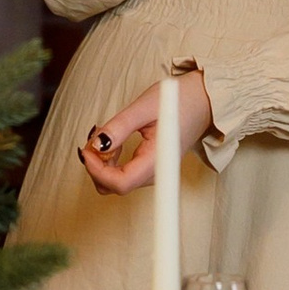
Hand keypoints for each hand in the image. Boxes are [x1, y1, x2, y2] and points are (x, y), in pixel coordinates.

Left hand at [80, 69, 213, 192]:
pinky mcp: (147, 169)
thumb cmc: (178, 102)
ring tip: (107, 132)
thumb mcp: (144, 107)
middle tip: (94, 137)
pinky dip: (110, 160)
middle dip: (96, 165)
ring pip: (114, 182)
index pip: (121, 183)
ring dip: (101, 161)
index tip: (87, 150)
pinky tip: (114, 141)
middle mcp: (155, 173)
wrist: (201, 102)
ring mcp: (151, 174)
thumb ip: (120, 126)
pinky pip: (121, 174)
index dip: (98, 171)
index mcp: (158, 160)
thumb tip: (96, 144)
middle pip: (113, 186)